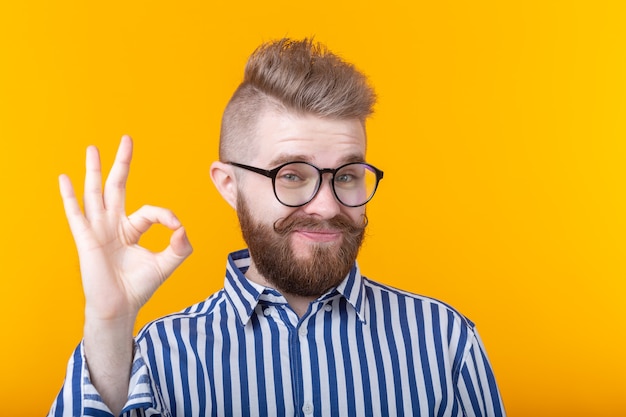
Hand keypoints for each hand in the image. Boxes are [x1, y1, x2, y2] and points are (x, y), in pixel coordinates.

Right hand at [59, 135, 192, 321]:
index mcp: (131, 228)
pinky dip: (70, 196)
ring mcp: (98, 230)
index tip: (177, 228)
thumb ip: (180, 246)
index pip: (151, 210)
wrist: (119, 307)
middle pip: (117, 186)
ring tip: (92, 148)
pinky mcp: (86, 239)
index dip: (166, 216)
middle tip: (127, 139)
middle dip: (122, 163)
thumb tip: (183, 228)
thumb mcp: (167, 263)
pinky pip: (76, 214)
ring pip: (95, 193)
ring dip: (94, 171)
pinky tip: (65, 178)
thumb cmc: (139, 287)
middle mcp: (113, 225)